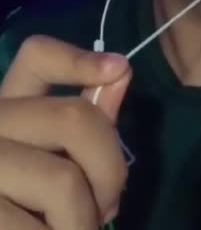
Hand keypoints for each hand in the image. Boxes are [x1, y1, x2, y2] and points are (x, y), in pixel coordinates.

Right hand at [0, 35, 131, 228]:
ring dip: (86, 221)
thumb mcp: (54, 162)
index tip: (119, 68)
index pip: (36, 57)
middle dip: (109, 171)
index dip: (78, 59)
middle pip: (73, 119)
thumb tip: (120, 72)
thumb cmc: (31, 210)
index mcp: (6, 107)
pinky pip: (44, 229)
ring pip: (64, 181)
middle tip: (107, 209)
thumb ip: (87, 125)